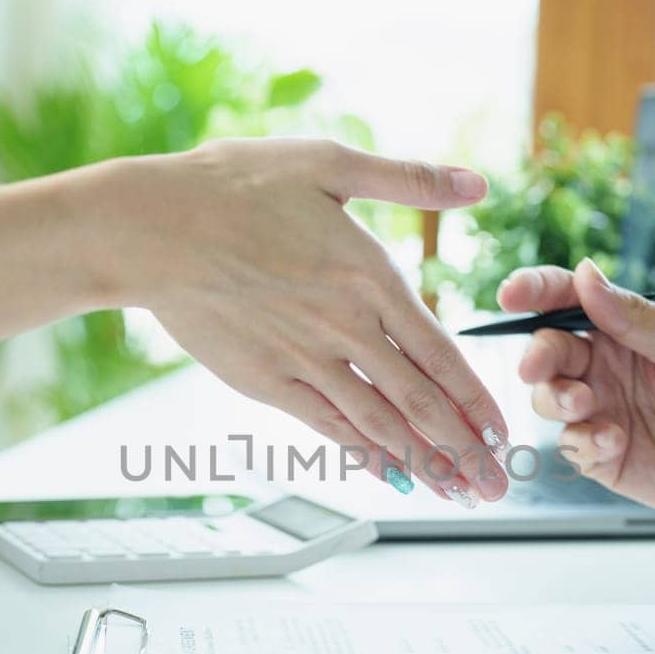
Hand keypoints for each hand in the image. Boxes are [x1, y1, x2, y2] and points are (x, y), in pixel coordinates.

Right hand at [128, 139, 510, 504]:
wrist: (152, 227)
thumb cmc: (234, 186)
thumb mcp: (327, 161)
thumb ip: (407, 178)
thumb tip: (477, 182)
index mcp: (370, 275)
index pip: (440, 352)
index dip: (476, 399)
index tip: (501, 432)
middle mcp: (346, 326)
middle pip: (420, 401)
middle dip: (465, 449)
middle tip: (496, 485)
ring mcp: (306, 359)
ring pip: (379, 423)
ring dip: (423, 463)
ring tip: (457, 492)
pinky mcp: (266, 380)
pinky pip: (327, 425)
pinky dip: (364, 453)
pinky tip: (390, 474)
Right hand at [499, 259, 654, 515]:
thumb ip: (635, 316)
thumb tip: (584, 276)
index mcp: (621, 329)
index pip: (565, 300)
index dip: (534, 291)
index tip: (511, 294)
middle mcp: (602, 366)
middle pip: (546, 350)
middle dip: (536, 356)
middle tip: (539, 368)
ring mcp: (598, 410)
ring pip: (546, 397)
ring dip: (556, 398)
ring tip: (587, 406)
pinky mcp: (598, 454)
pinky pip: (568, 444)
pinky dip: (582, 441)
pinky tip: (615, 442)